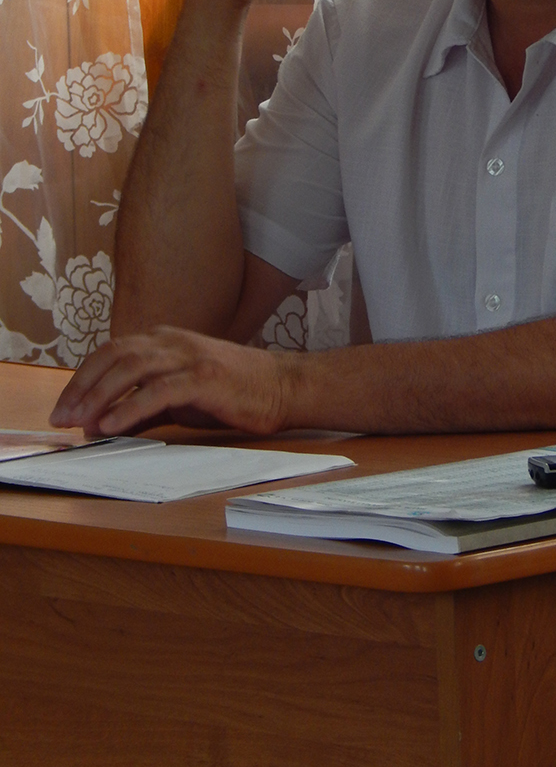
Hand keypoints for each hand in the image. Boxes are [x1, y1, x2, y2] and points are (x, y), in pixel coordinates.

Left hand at [49, 328, 291, 436]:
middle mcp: (173, 342)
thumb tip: (104, 424)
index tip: (64, 408)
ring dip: (99, 397)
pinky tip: (111, 425)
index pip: (110, 352)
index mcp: (165, 340)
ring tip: (80, 423)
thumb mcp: (181, 397)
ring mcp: (189, 357)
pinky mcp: (205, 377)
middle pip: (113, 356)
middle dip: (81, 387)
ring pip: (131, 369)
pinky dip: (130, 408)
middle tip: (62, 418)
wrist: (282, 387)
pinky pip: (158, 391)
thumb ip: (144, 406)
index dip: (82, 379)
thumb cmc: (233, 392)